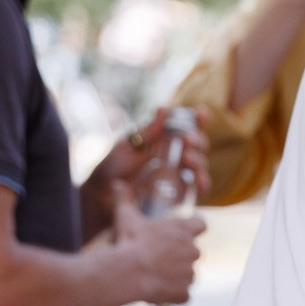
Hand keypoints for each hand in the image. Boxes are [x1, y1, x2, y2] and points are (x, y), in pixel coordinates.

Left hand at [89, 105, 211, 207]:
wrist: (101, 196)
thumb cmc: (112, 168)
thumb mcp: (128, 146)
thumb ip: (148, 132)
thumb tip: (165, 109)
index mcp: (165, 140)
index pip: (188, 126)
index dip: (198, 118)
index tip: (201, 114)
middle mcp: (176, 157)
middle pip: (198, 145)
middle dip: (197, 139)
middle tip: (186, 139)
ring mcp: (179, 176)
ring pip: (200, 165)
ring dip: (199, 159)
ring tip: (187, 157)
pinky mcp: (179, 196)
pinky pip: (198, 190)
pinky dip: (203, 183)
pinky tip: (198, 178)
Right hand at [114, 202, 205, 305]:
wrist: (127, 272)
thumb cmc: (129, 242)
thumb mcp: (126, 217)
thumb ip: (125, 199)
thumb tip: (117, 183)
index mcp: (183, 230)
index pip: (201, 224)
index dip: (194, 227)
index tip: (186, 230)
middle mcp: (192, 251)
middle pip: (194, 252)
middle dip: (181, 255)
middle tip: (160, 258)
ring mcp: (189, 273)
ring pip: (189, 275)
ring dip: (177, 276)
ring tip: (156, 277)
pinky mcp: (183, 293)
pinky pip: (184, 296)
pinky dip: (175, 296)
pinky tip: (160, 294)